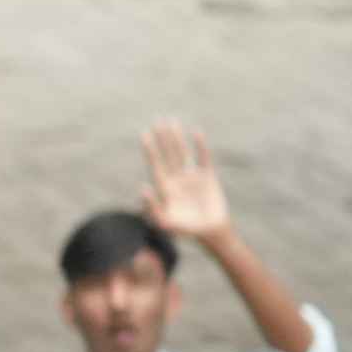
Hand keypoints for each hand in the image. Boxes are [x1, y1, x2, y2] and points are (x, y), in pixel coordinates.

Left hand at [139, 118, 231, 245]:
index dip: (150, 150)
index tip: (144, 134)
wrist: (209, 231)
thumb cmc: (185, 229)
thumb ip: (152, 208)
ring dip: (177, 138)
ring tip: (171, 121)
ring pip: (182, 153)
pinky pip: (203, 158)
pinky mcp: (208, 177)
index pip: (156, 164)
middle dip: (162, 138)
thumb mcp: (165, 222)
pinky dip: (200, 146)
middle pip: (168, 154)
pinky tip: (196, 132)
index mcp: (164, 188)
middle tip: (158, 119)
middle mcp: (176, 179)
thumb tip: (142, 188)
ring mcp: (191, 177)